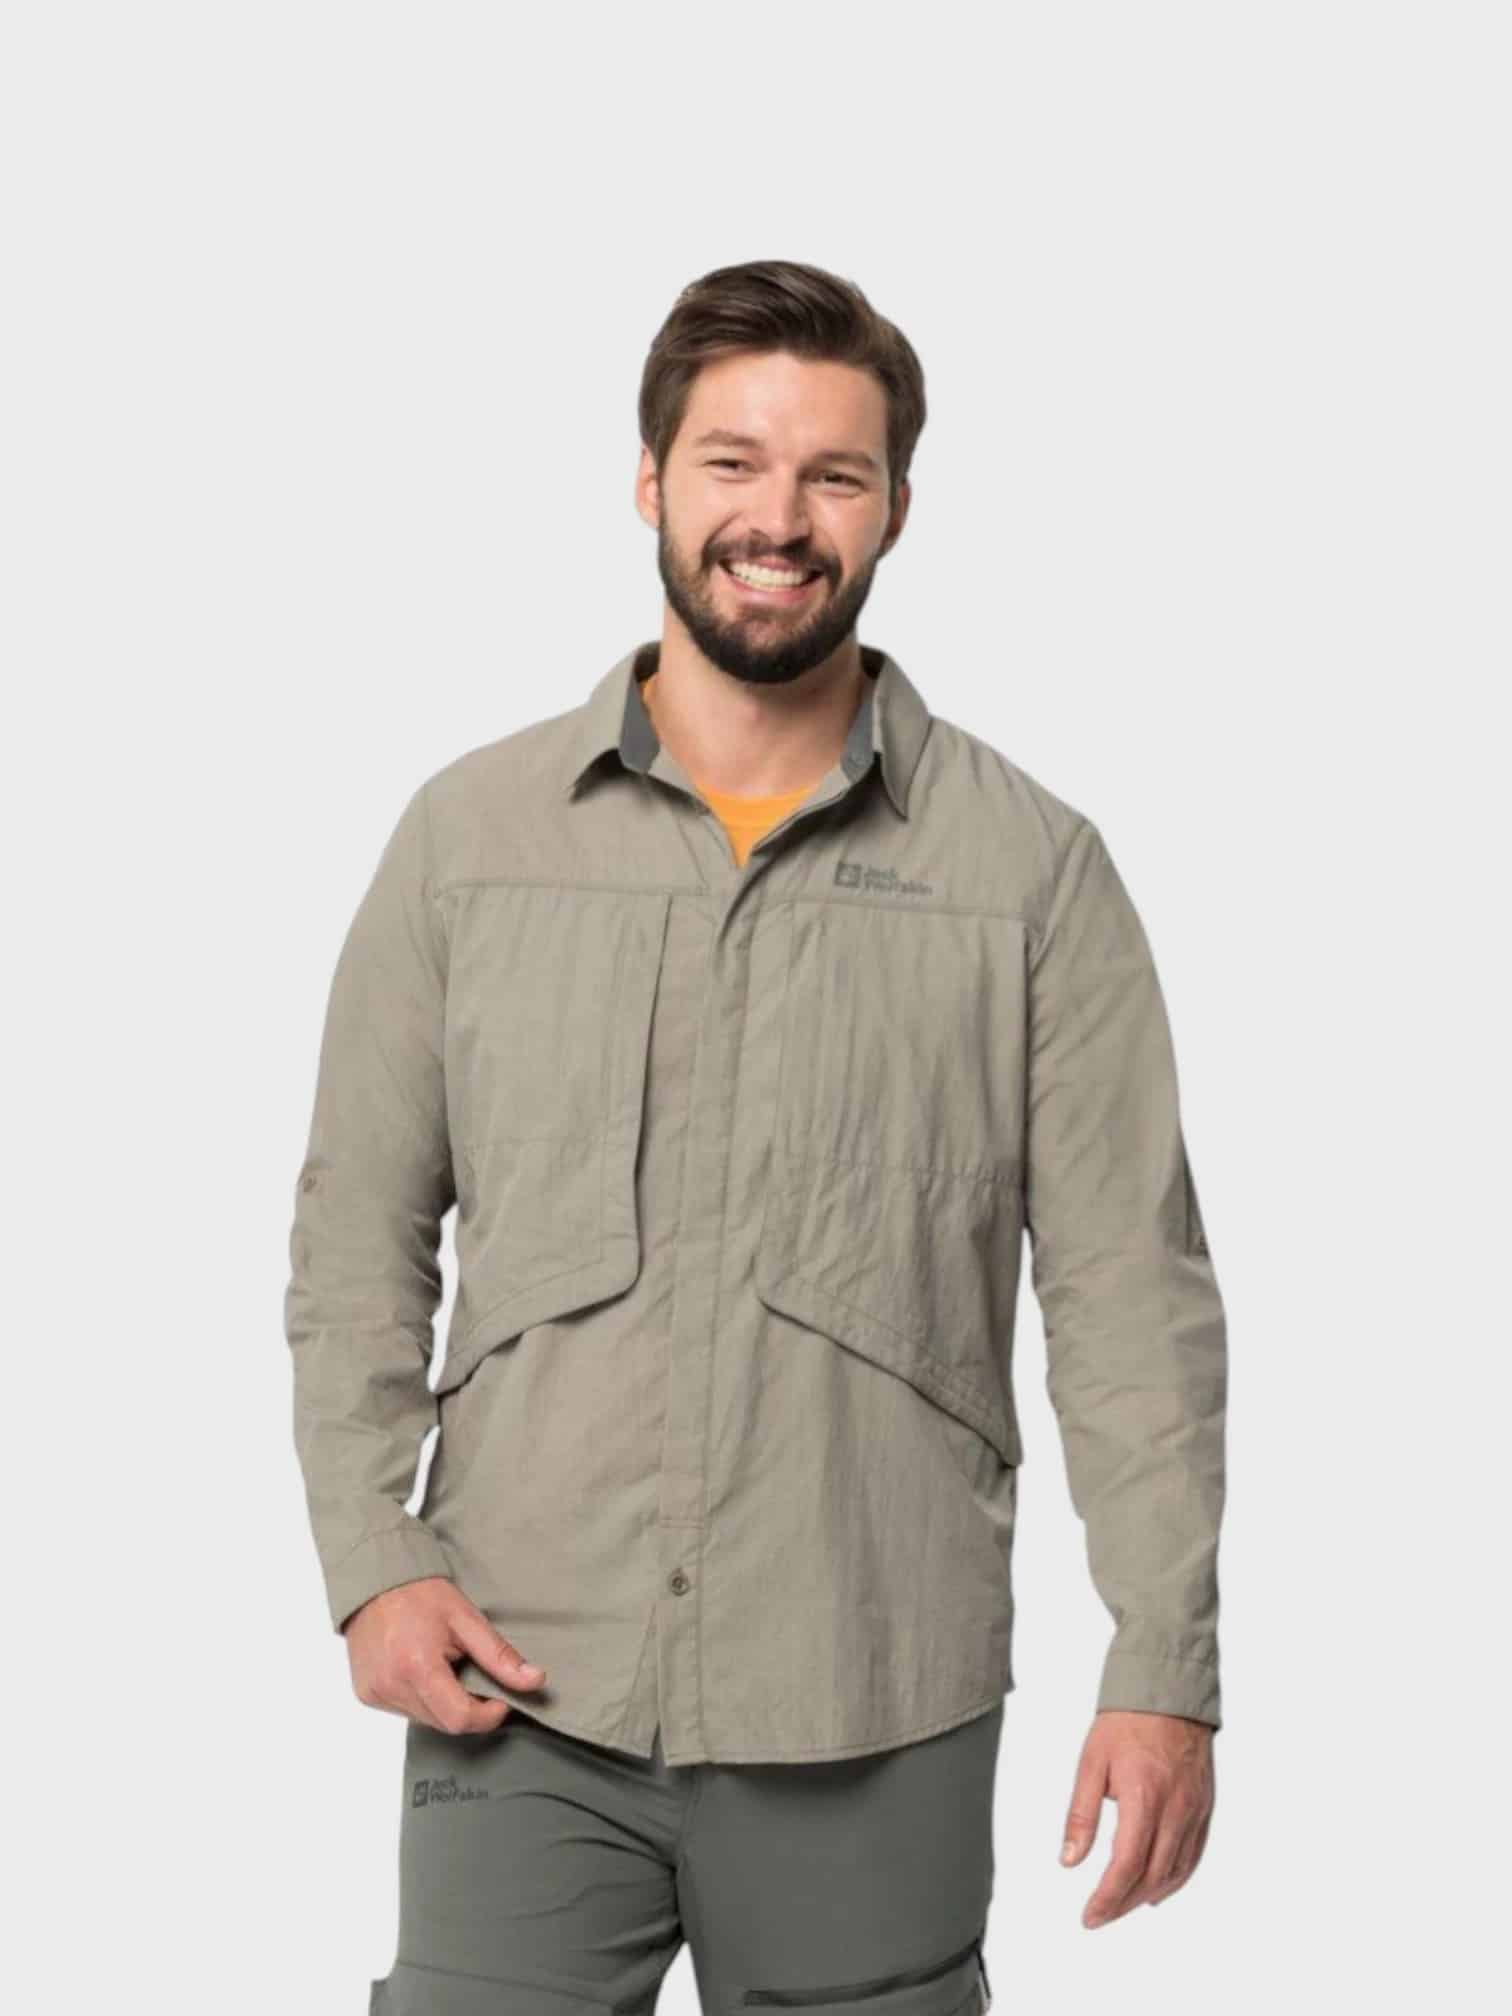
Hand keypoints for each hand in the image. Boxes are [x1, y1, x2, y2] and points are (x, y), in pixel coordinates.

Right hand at [342, 1576, 548, 1735]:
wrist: (374, 1582)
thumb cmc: (421, 1594)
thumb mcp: (467, 1619)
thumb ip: (500, 1656)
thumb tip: (535, 1681)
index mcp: (417, 1666)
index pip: (460, 1718)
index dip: (488, 1715)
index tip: (501, 1698)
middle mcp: (391, 1686)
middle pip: (445, 1723)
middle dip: (469, 1709)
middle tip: (475, 1676)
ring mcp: (376, 1693)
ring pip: (427, 1721)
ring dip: (445, 1704)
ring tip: (446, 1667)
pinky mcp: (366, 1696)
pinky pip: (407, 1711)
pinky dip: (423, 1699)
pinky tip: (422, 1671)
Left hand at [1059, 1709, 1214, 1928]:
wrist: (1167, 1690)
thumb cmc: (1125, 1721)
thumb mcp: (1091, 1762)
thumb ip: (1081, 1814)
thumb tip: (1069, 1861)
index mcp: (1144, 1796)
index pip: (1126, 1865)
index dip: (1107, 1898)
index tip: (1089, 1915)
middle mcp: (1175, 1808)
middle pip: (1151, 1876)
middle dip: (1123, 1903)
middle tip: (1099, 1915)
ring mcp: (1195, 1809)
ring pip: (1176, 1870)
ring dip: (1149, 1895)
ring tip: (1122, 1905)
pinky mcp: (1205, 1806)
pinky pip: (1194, 1855)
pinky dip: (1176, 1878)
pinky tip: (1158, 1888)